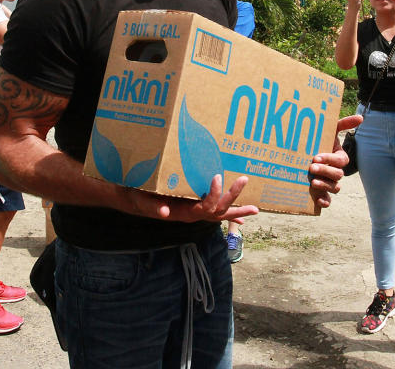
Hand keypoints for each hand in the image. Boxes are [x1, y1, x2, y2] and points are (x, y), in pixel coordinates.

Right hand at [122, 174, 258, 222]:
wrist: (139, 200)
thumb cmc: (141, 197)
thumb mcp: (143, 200)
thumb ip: (152, 206)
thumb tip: (164, 213)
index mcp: (184, 213)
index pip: (204, 207)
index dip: (213, 195)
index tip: (216, 176)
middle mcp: (194, 215)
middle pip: (218, 210)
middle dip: (232, 198)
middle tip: (243, 180)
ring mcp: (197, 213)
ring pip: (221, 213)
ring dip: (238, 210)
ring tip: (255, 209)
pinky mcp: (197, 208)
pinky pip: (217, 212)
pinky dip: (230, 214)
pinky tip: (242, 218)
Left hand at [309, 114, 362, 207]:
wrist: (304, 154)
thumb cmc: (318, 141)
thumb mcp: (329, 131)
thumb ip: (344, 124)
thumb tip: (362, 117)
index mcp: (339, 158)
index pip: (340, 161)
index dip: (330, 159)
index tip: (316, 156)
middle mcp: (336, 171)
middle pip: (338, 175)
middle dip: (325, 171)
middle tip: (311, 168)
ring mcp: (330, 183)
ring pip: (335, 188)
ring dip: (325, 186)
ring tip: (313, 182)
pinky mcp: (322, 193)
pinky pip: (328, 200)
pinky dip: (325, 201)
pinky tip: (318, 200)